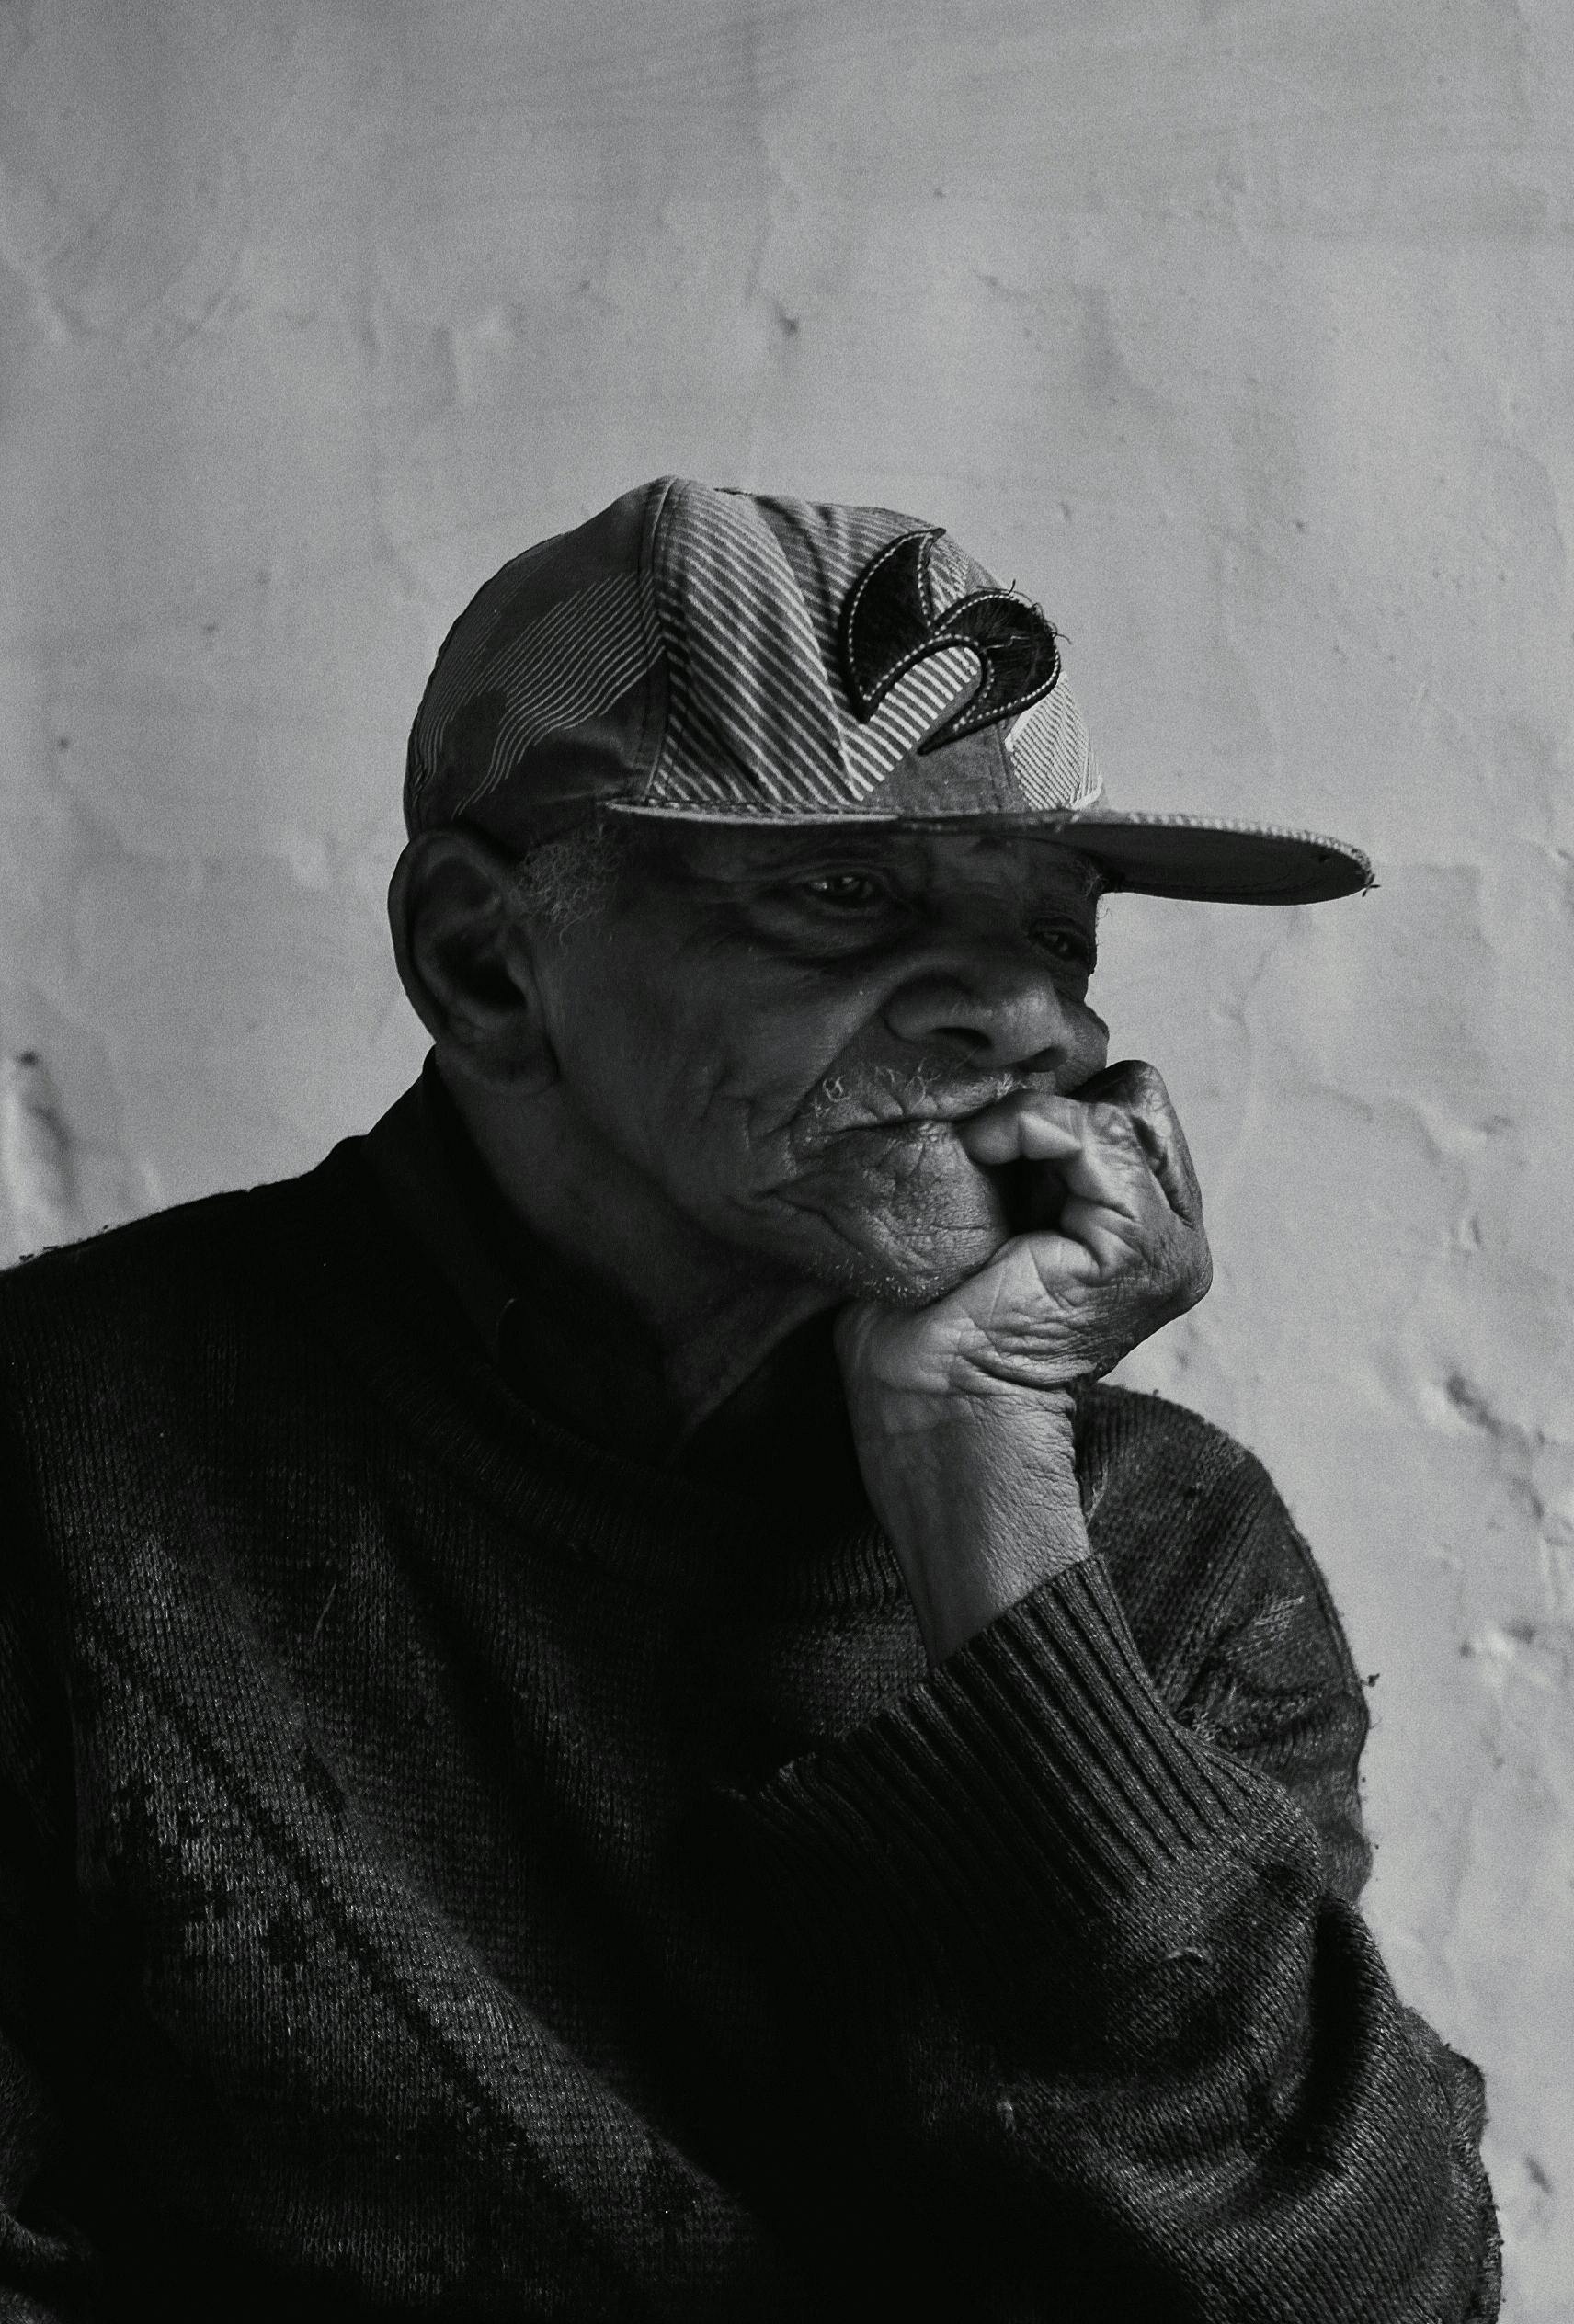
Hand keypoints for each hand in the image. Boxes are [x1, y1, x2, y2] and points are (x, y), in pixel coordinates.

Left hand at [834, 1063, 1210, 1662]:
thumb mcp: (982, 1221)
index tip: (982, 1135)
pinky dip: (1030, 1125)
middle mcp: (1174, 1238)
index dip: (1054, 1101)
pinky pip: (1097, 1134)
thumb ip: (1016, 1160)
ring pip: (1127, 1103)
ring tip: (979, 1155)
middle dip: (1062, 1103)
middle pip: (1140, 1095)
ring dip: (1036, 1115)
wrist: (929, 1413)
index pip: (1127, 1103)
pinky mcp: (1142, 1250)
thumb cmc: (928, 1333)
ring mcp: (1172, 1246)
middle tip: (989, 1145)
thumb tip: (984, 1082)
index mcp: (1140, 1231)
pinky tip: (982, 1153)